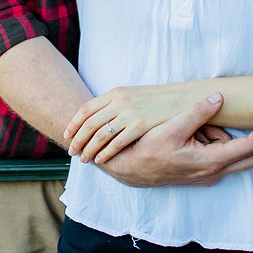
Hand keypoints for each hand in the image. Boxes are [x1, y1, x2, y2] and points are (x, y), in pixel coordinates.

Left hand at [64, 82, 206, 163]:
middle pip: (89, 123)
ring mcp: (129, 113)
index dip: (74, 123)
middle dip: (77, 139)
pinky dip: (106, 152)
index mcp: (116, 92)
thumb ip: (117, 103)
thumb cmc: (161, 100)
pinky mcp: (140, 125)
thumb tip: (102, 116)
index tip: (67, 134)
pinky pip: (117, 142)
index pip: (86, 109)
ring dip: (89, 148)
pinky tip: (101, 160)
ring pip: (100, 135)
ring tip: (84, 159)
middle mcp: (119, 101)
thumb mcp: (135, 95)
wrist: (185, 98)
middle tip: (71, 152)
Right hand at [92, 93, 252, 187]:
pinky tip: (224, 129)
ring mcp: (210, 175)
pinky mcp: (204, 172)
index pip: (250, 147)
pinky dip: (237, 145)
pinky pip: (230, 159)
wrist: (128, 169)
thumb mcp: (171, 127)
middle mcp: (215, 172)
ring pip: (243, 159)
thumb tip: (219, 97)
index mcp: (211, 162)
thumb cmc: (146, 149)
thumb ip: (197, 112)